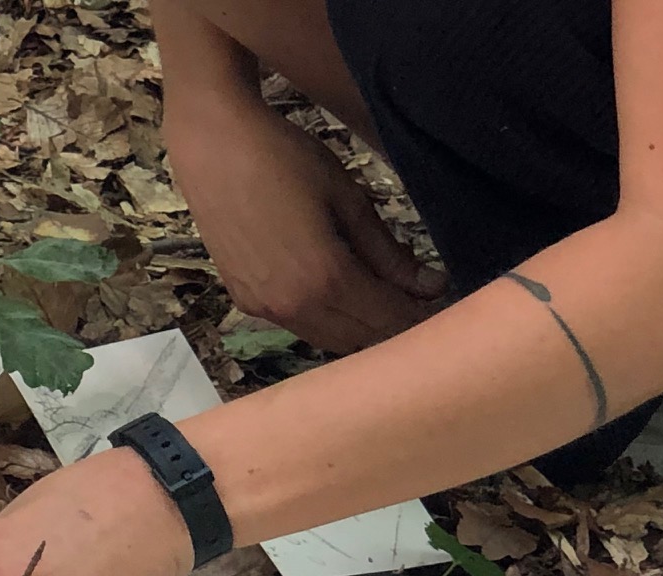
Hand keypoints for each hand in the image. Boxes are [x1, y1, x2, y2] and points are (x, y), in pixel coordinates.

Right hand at [164, 91, 445, 352]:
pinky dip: (330, 322)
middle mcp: (292, 307)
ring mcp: (264, 309)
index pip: (388, 319)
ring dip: (362, 330)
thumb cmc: (284, 159)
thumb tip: (429, 284)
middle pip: (360, 339)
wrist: (212, 149)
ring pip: (328, 340)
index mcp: (325, 279)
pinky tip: (346, 296)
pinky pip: (300, 326)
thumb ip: (387, 250)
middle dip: (396, 327)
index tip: (450, 303)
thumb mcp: (348, 197)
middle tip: (425, 304)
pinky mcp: (246, 301)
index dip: (423, 316)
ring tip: (390, 302)